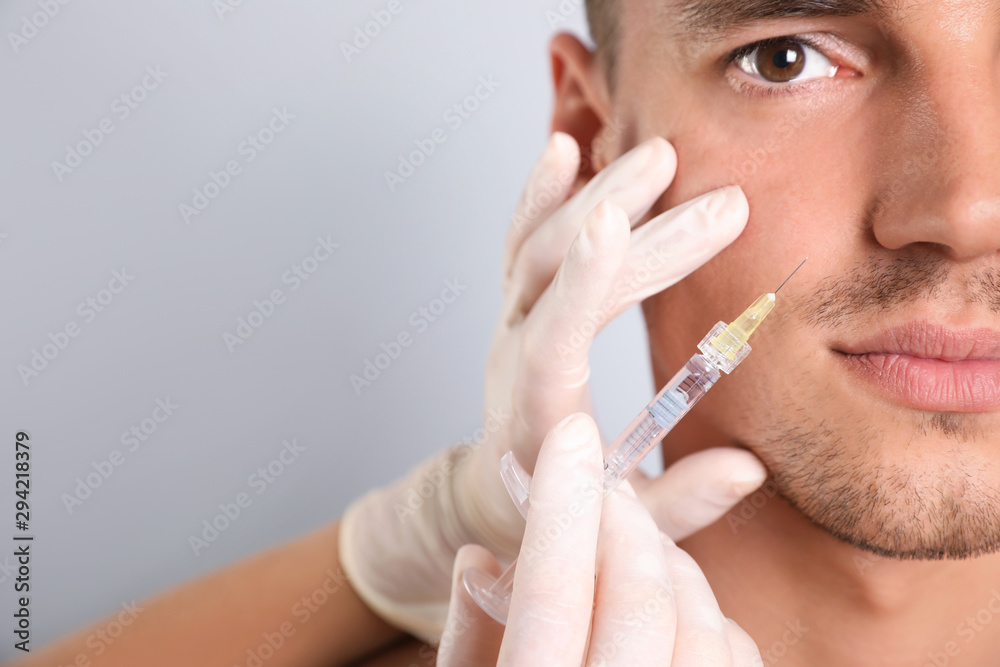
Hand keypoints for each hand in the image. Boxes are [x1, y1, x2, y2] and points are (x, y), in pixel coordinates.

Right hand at [438, 413, 761, 665]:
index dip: (564, 501)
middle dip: (623, 523)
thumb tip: (478, 558)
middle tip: (600, 489)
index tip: (572, 433)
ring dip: (666, 567)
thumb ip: (469, 634)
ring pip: (698, 617)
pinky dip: (707, 616)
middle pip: (638, 592)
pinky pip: (735, 652)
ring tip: (630, 556)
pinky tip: (672, 614)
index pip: (553, 590)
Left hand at [462, 132, 765, 556]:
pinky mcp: (519, 306)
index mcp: (536, 414)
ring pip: (542, 246)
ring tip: (664, 156)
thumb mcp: (623, 527)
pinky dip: (542, 194)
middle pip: (564, 280)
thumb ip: (677, 504)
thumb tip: (746, 469)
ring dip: (599, 195)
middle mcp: (514, 356)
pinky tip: (566, 148)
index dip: (584, 280)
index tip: (615, 221)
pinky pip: (523, 241)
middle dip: (649, 239)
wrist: (493, 494)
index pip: (553, 338)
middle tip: (728, 203)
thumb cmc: (562, 512)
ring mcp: (512, 323)